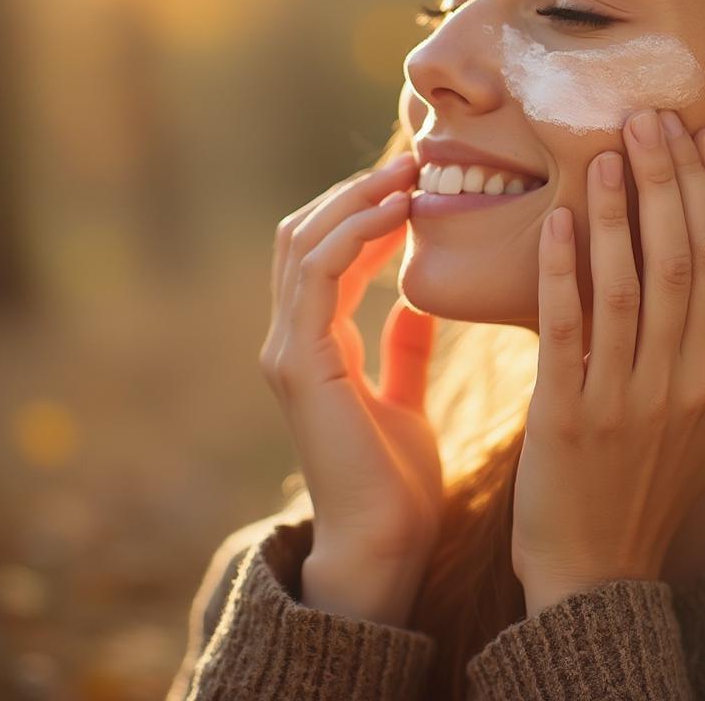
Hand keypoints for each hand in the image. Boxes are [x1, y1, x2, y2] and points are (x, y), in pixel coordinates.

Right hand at [259, 152, 442, 621]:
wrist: (386, 546)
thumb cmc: (398, 480)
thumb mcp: (405, 397)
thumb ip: (402, 350)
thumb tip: (415, 303)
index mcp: (316, 345)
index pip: (323, 254)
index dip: (362, 210)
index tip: (412, 181)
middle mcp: (290, 340)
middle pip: (305, 236)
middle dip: (355, 192)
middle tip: (410, 159)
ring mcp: (288, 350)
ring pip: (305, 244)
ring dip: (355, 201)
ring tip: (406, 172)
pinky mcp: (301, 363)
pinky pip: (319, 275)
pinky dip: (355, 234)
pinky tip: (398, 213)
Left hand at [511, 108, 704, 616]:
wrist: (598, 569)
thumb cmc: (643, 479)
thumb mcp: (699, 417)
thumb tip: (699, 259)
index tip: (704, 139)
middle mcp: (691, 383)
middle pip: (688, 258)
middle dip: (673, 181)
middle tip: (654, 118)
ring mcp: (633, 400)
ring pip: (633, 283)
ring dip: (623, 209)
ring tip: (610, 149)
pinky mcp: (571, 415)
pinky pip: (570, 326)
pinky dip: (566, 268)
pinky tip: (560, 221)